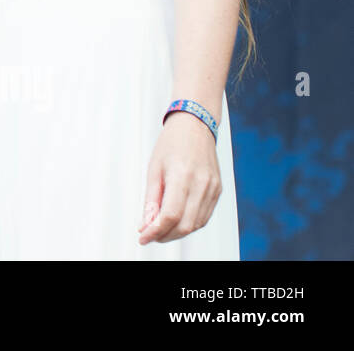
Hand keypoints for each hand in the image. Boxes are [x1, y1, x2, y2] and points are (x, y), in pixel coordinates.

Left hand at [138, 111, 221, 244]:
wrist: (195, 125)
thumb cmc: (172, 143)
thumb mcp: (153, 168)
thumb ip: (151, 199)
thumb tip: (146, 224)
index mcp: (182, 176)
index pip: (170, 215)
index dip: (155, 231)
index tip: (142, 237)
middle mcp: (202, 184)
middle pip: (185, 225)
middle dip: (165, 236)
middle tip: (149, 235)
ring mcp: (213, 189)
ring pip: (196, 224)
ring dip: (177, 232)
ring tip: (160, 229)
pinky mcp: (218, 190)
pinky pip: (204, 216)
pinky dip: (189, 224)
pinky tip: (176, 221)